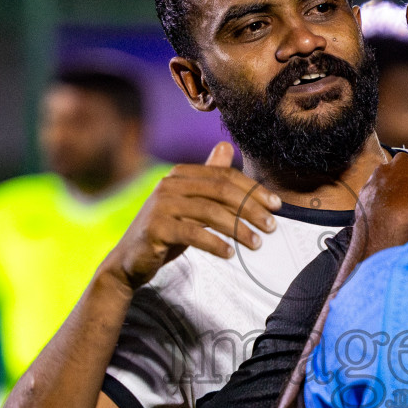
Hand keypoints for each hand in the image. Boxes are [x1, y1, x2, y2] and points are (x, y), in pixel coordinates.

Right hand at [103, 142, 281, 290]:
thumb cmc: (166, 232)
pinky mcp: (156, 228)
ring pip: (210, 212)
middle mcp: (169, 184)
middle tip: (272, 226)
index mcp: (180, 174)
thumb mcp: (190, 204)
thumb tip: (227, 146)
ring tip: (257, 244)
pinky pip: (193, 233)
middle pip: (221, 191)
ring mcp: (161, 205)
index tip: (277, 206)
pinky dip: (215, 243)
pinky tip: (229, 254)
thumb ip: (208, 179)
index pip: (225, 176)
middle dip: (251, 208)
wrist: (130, 261)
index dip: (254, 190)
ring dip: (238, 229)